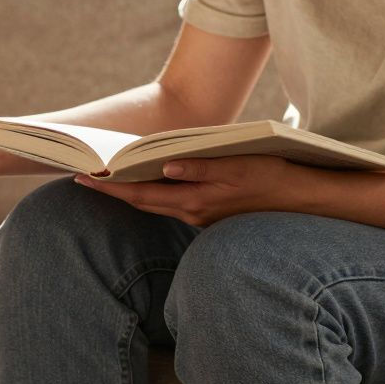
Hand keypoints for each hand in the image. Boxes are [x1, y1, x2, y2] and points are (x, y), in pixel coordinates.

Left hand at [73, 155, 315, 226]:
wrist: (303, 200)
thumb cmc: (273, 176)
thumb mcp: (237, 166)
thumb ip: (200, 168)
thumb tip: (165, 167)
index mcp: (196, 201)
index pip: (140, 195)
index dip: (110, 187)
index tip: (83, 177)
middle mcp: (193, 213)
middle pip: (141, 203)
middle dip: (111, 190)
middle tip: (81, 176)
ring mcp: (201, 217)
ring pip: (155, 205)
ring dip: (129, 193)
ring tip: (105, 178)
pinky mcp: (209, 215)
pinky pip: (171, 204)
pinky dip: (152, 194)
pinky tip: (143, 182)